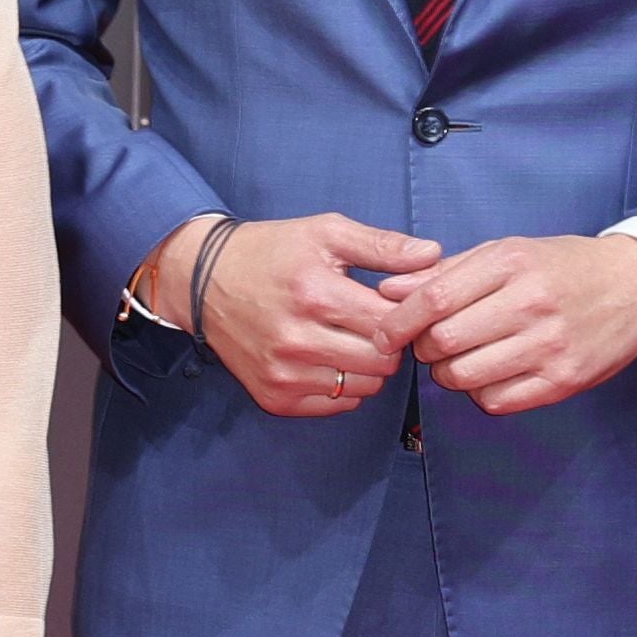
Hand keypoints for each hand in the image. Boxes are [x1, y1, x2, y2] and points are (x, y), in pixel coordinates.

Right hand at [169, 210, 442, 417]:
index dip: (407, 316)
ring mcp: (283, 374)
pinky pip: (337, 405)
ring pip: (364, 388)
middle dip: (391, 344)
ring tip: (355, 340)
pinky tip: (332, 359)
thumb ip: (382, 245)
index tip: (400, 306)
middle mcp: (296, 340)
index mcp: (314, 293)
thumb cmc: (271, 252)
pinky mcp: (274, 398)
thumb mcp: (325, 232)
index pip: (391, 323)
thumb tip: (434, 255)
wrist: (203, 281)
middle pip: (382, 361)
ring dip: (369, 367)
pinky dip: (344, 386)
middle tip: (379, 325)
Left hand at [391, 229, 636, 418]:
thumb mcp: (506, 252)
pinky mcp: (563, 381)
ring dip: (448, 373)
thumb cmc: (562, 267)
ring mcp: (550, 346)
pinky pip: (495, 402)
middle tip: (432, 342)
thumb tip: (387, 290)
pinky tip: (491, 374)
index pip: (435, 298)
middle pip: (444, 341)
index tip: (384, 333)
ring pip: (465, 376)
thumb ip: (445, 272)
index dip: (399, 321)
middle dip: (424, 348)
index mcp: (512, 263)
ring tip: (462, 357)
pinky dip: (480, 393)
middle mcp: (531, 304)